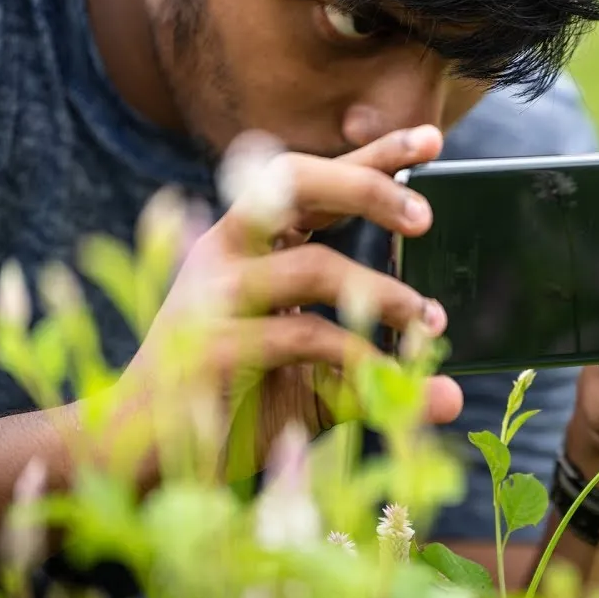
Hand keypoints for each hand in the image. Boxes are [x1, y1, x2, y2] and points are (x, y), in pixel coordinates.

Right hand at [106, 126, 463, 481]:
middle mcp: (223, 253)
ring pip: (312, 265)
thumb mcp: (319, 383)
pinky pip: (305, 337)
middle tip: (426, 217)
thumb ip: (379, 377)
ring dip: (385, 295)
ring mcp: (212, 297)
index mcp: (247, 243)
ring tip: (431, 323)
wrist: (147, 458)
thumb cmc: (235, 403)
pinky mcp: (212, 346)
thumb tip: (451, 395)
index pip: (311, 181)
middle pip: (291, 183)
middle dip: (366, 188)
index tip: (432, 139)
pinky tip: (395, 381)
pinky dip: (360, 359)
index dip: (371, 157)